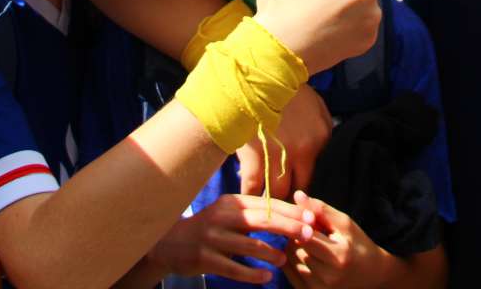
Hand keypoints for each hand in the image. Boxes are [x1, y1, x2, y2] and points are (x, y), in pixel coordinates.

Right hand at [147, 194, 314, 282]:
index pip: (266, 204)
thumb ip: (252, 212)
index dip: (290, 211)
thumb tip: (288, 213)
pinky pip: (234, 268)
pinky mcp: (205, 258)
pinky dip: (252, 274)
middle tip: (308, 235)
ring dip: (270, 253)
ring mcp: (213, 238)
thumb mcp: (227, 213)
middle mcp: (222, 217)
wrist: (170, 242)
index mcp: (231, 202)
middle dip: (287, 227)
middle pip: (261, 220)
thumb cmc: (208, 227)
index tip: (311, 218)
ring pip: (249, 245)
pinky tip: (266, 277)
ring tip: (284, 260)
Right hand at [240, 84, 331, 196]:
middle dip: (288, 201)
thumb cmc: (292, 90)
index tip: (295, 197)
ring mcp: (275, 155)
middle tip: (281, 206)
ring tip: (265, 206)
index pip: (311, 180)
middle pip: (295, 191)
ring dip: (270, 201)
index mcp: (316, 142)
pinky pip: (251, 185)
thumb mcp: (319, 110)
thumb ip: (322, 136)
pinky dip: (250, 195)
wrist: (264, 73)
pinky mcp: (252, 154)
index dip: (302, 193)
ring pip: (275, 193)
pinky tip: (249, 199)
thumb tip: (316, 159)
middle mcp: (299, 153)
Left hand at [283, 191, 393, 288]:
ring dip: (292, 248)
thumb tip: (297, 194)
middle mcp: (329, 276)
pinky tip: (301, 254)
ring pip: (290, 261)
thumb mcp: (344, 223)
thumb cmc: (358, 243)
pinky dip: (290, 261)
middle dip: (296, 235)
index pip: (305, 236)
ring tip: (305, 242)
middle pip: (295, 249)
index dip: (300, 224)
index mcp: (339, 255)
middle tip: (305, 229)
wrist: (371, 274)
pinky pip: (289, 273)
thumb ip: (320, 209)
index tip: (303, 219)